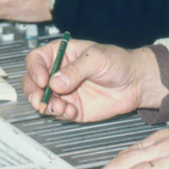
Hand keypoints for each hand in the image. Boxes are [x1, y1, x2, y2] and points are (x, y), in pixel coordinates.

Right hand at [22, 38, 167, 121]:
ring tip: (60, 107)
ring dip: (47, 106)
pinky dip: (61, 114)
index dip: (34, 69)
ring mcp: (64, 92)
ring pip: (43, 100)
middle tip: (40, 99)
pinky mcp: (72, 108)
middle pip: (33, 82)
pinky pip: (59, 113)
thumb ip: (76, 70)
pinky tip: (71, 111)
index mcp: (60, 54)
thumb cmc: (118, 62)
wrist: (136, 83)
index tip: (42, 80)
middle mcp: (58, 73)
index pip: (36, 59)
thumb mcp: (96, 59)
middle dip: (33, 92)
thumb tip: (55, 82)